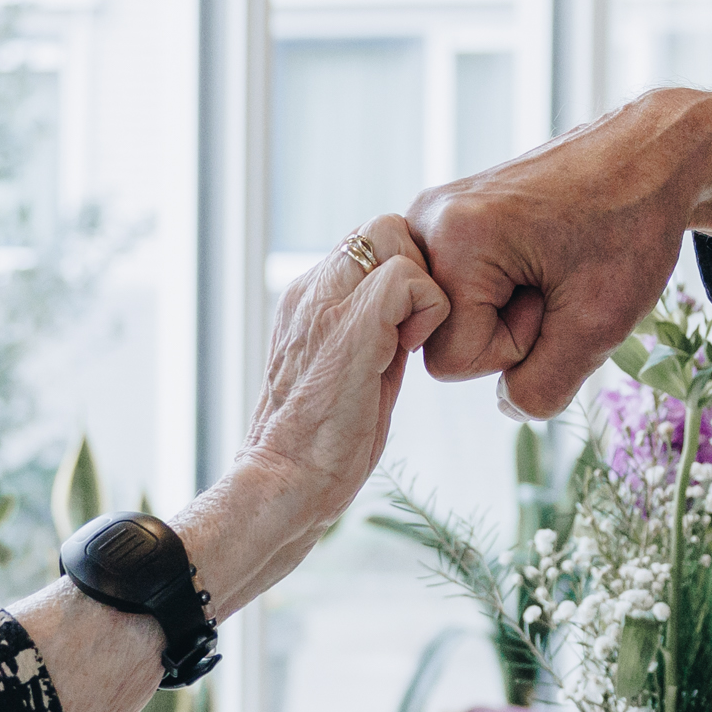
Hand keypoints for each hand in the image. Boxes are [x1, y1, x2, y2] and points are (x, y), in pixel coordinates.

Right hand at [181, 219, 448, 610]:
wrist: (282, 487)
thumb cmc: (319, 450)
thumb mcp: (349, 375)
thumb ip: (372, 335)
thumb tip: (411, 317)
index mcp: (306, 300)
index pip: (369, 243)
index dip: (407, 272)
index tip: (411, 330)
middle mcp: (309, 290)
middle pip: (383, 224)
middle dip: (419, 266)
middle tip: (420, 329)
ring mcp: (325, 304)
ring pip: (392, 232)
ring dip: (424, 283)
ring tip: (414, 342)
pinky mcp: (349, 329)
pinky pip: (408, 276)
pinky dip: (430, 309)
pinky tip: (413, 354)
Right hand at [409, 88, 711, 417]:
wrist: (650, 155)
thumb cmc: (632, 226)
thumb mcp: (599, 324)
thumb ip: (543, 387)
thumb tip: (508, 405)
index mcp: (455, 237)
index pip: (452, 361)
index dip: (515, 348)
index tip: (557, 296)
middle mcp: (427, 218)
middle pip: (444, 338)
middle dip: (506, 328)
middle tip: (557, 277)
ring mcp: (433, 214)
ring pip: (452, 315)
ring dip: (506, 309)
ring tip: (550, 265)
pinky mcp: (447, 217)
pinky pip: (459, 289)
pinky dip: (501, 288)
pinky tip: (536, 258)